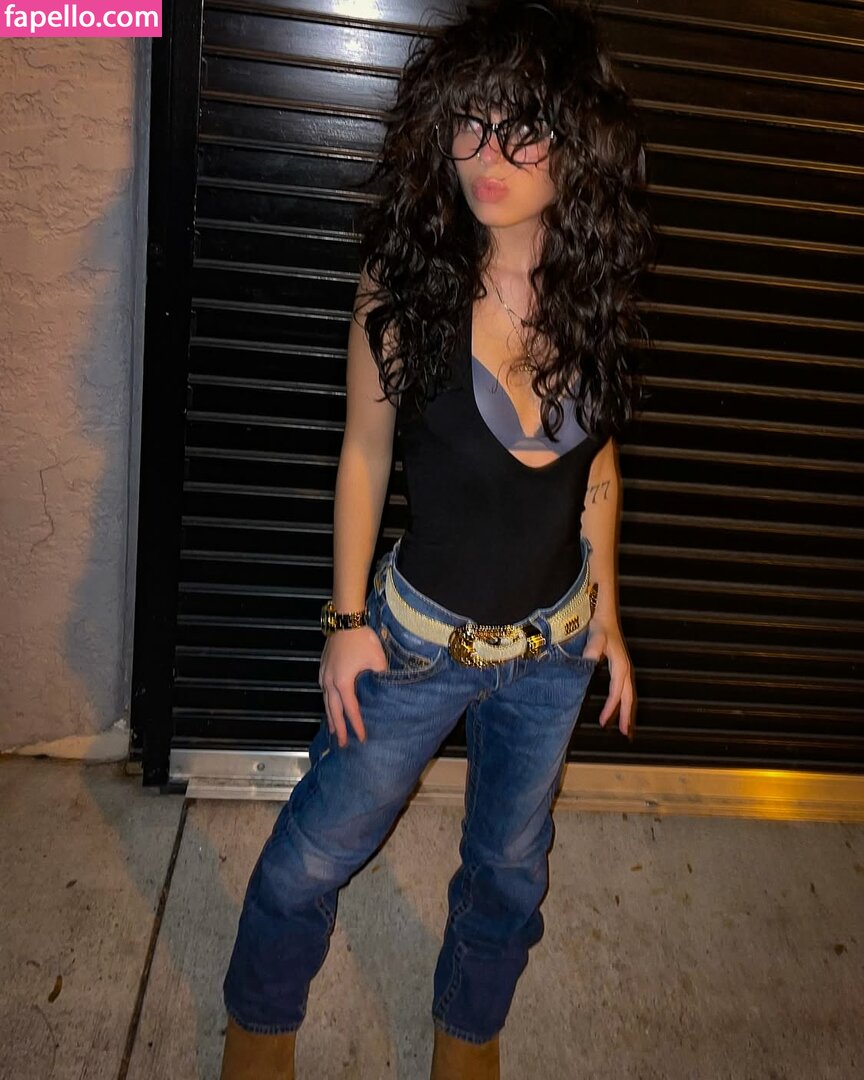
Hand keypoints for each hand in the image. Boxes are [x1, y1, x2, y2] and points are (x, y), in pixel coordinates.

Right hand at [318, 627, 387, 746]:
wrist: (346, 619)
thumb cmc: (362, 638)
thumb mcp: (378, 660)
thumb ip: (381, 678)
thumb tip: (385, 690)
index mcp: (343, 683)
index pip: (351, 710)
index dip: (356, 726)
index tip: (361, 739)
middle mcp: (330, 681)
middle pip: (334, 710)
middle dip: (339, 728)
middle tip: (342, 744)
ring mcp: (324, 674)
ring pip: (326, 701)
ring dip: (331, 716)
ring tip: (334, 729)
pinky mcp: (324, 666)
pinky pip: (324, 690)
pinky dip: (328, 701)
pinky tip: (331, 703)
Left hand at [581, 618, 635, 739]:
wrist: (605, 615)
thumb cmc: (600, 626)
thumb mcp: (595, 637)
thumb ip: (592, 650)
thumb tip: (590, 662)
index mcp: (621, 667)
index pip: (617, 693)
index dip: (611, 708)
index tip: (603, 722)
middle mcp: (626, 670)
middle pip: (629, 698)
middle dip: (628, 716)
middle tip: (626, 734)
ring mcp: (624, 669)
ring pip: (629, 695)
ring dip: (627, 710)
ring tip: (626, 727)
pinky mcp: (620, 667)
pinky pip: (624, 689)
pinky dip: (623, 701)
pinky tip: (618, 707)